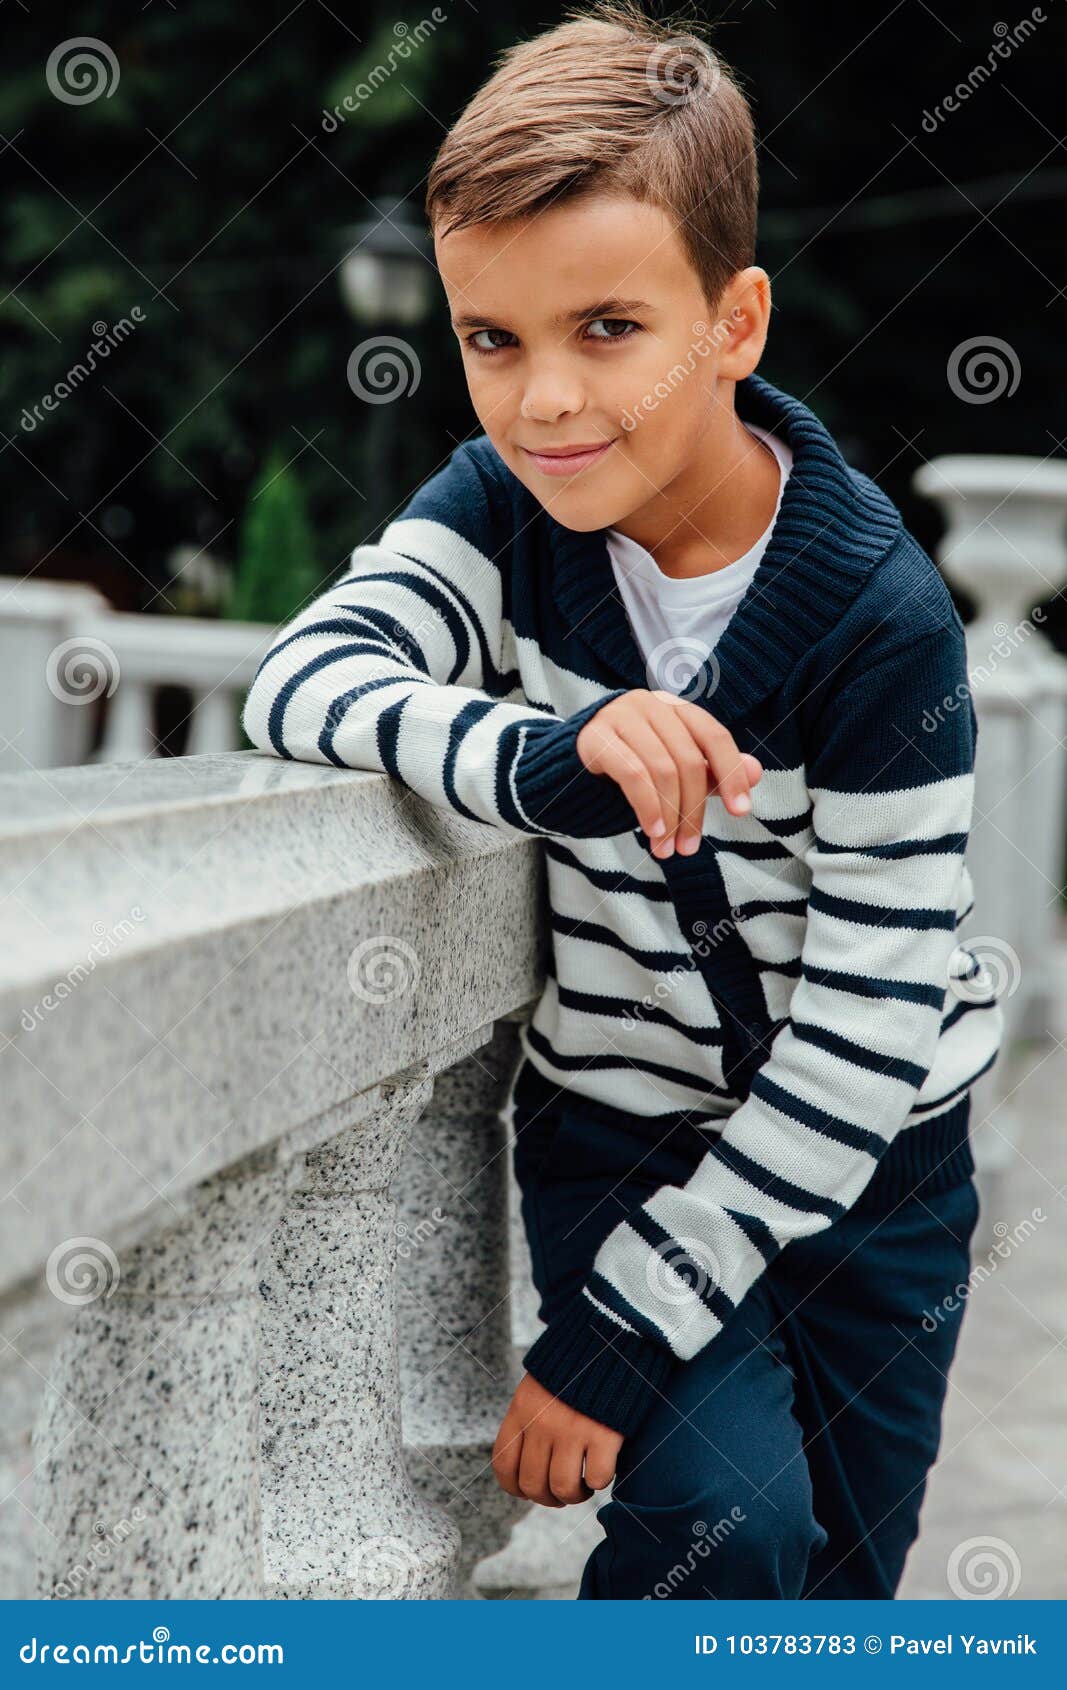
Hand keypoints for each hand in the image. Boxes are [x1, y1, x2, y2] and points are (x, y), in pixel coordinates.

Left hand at [491, 1373, 622, 1506]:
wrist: (610, 1338)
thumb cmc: (574, 1367)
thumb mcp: (538, 1386)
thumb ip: (529, 1419)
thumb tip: (528, 1465)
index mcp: (522, 1408)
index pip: (504, 1464)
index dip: (514, 1487)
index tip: (528, 1491)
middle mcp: (542, 1422)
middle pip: (532, 1484)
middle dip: (548, 1498)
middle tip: (564, 1492)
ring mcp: (572, 1429)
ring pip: (563, 1488)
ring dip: (575, 1495)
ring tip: (584, 1486)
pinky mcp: (604, 1433)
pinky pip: (597, 1478)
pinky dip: (600, 1480)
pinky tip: (603, 1467)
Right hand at [576, 688, 762, 858]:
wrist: (565, 765)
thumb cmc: (628, 765)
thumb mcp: (674, 768)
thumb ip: (712, 771)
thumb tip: (756, 772)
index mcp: (675, 708)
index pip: (714, 736)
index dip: (731, 773)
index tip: (742, 811)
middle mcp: (650, 705)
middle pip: (689, 760)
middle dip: (694, 810)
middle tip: (690, 848)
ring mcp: (621, 717)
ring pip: (662, 770)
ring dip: (670, 817)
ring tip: (668, 850)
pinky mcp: (595, 737)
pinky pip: (632, 774)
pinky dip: (647, 807)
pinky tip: (653, 831)